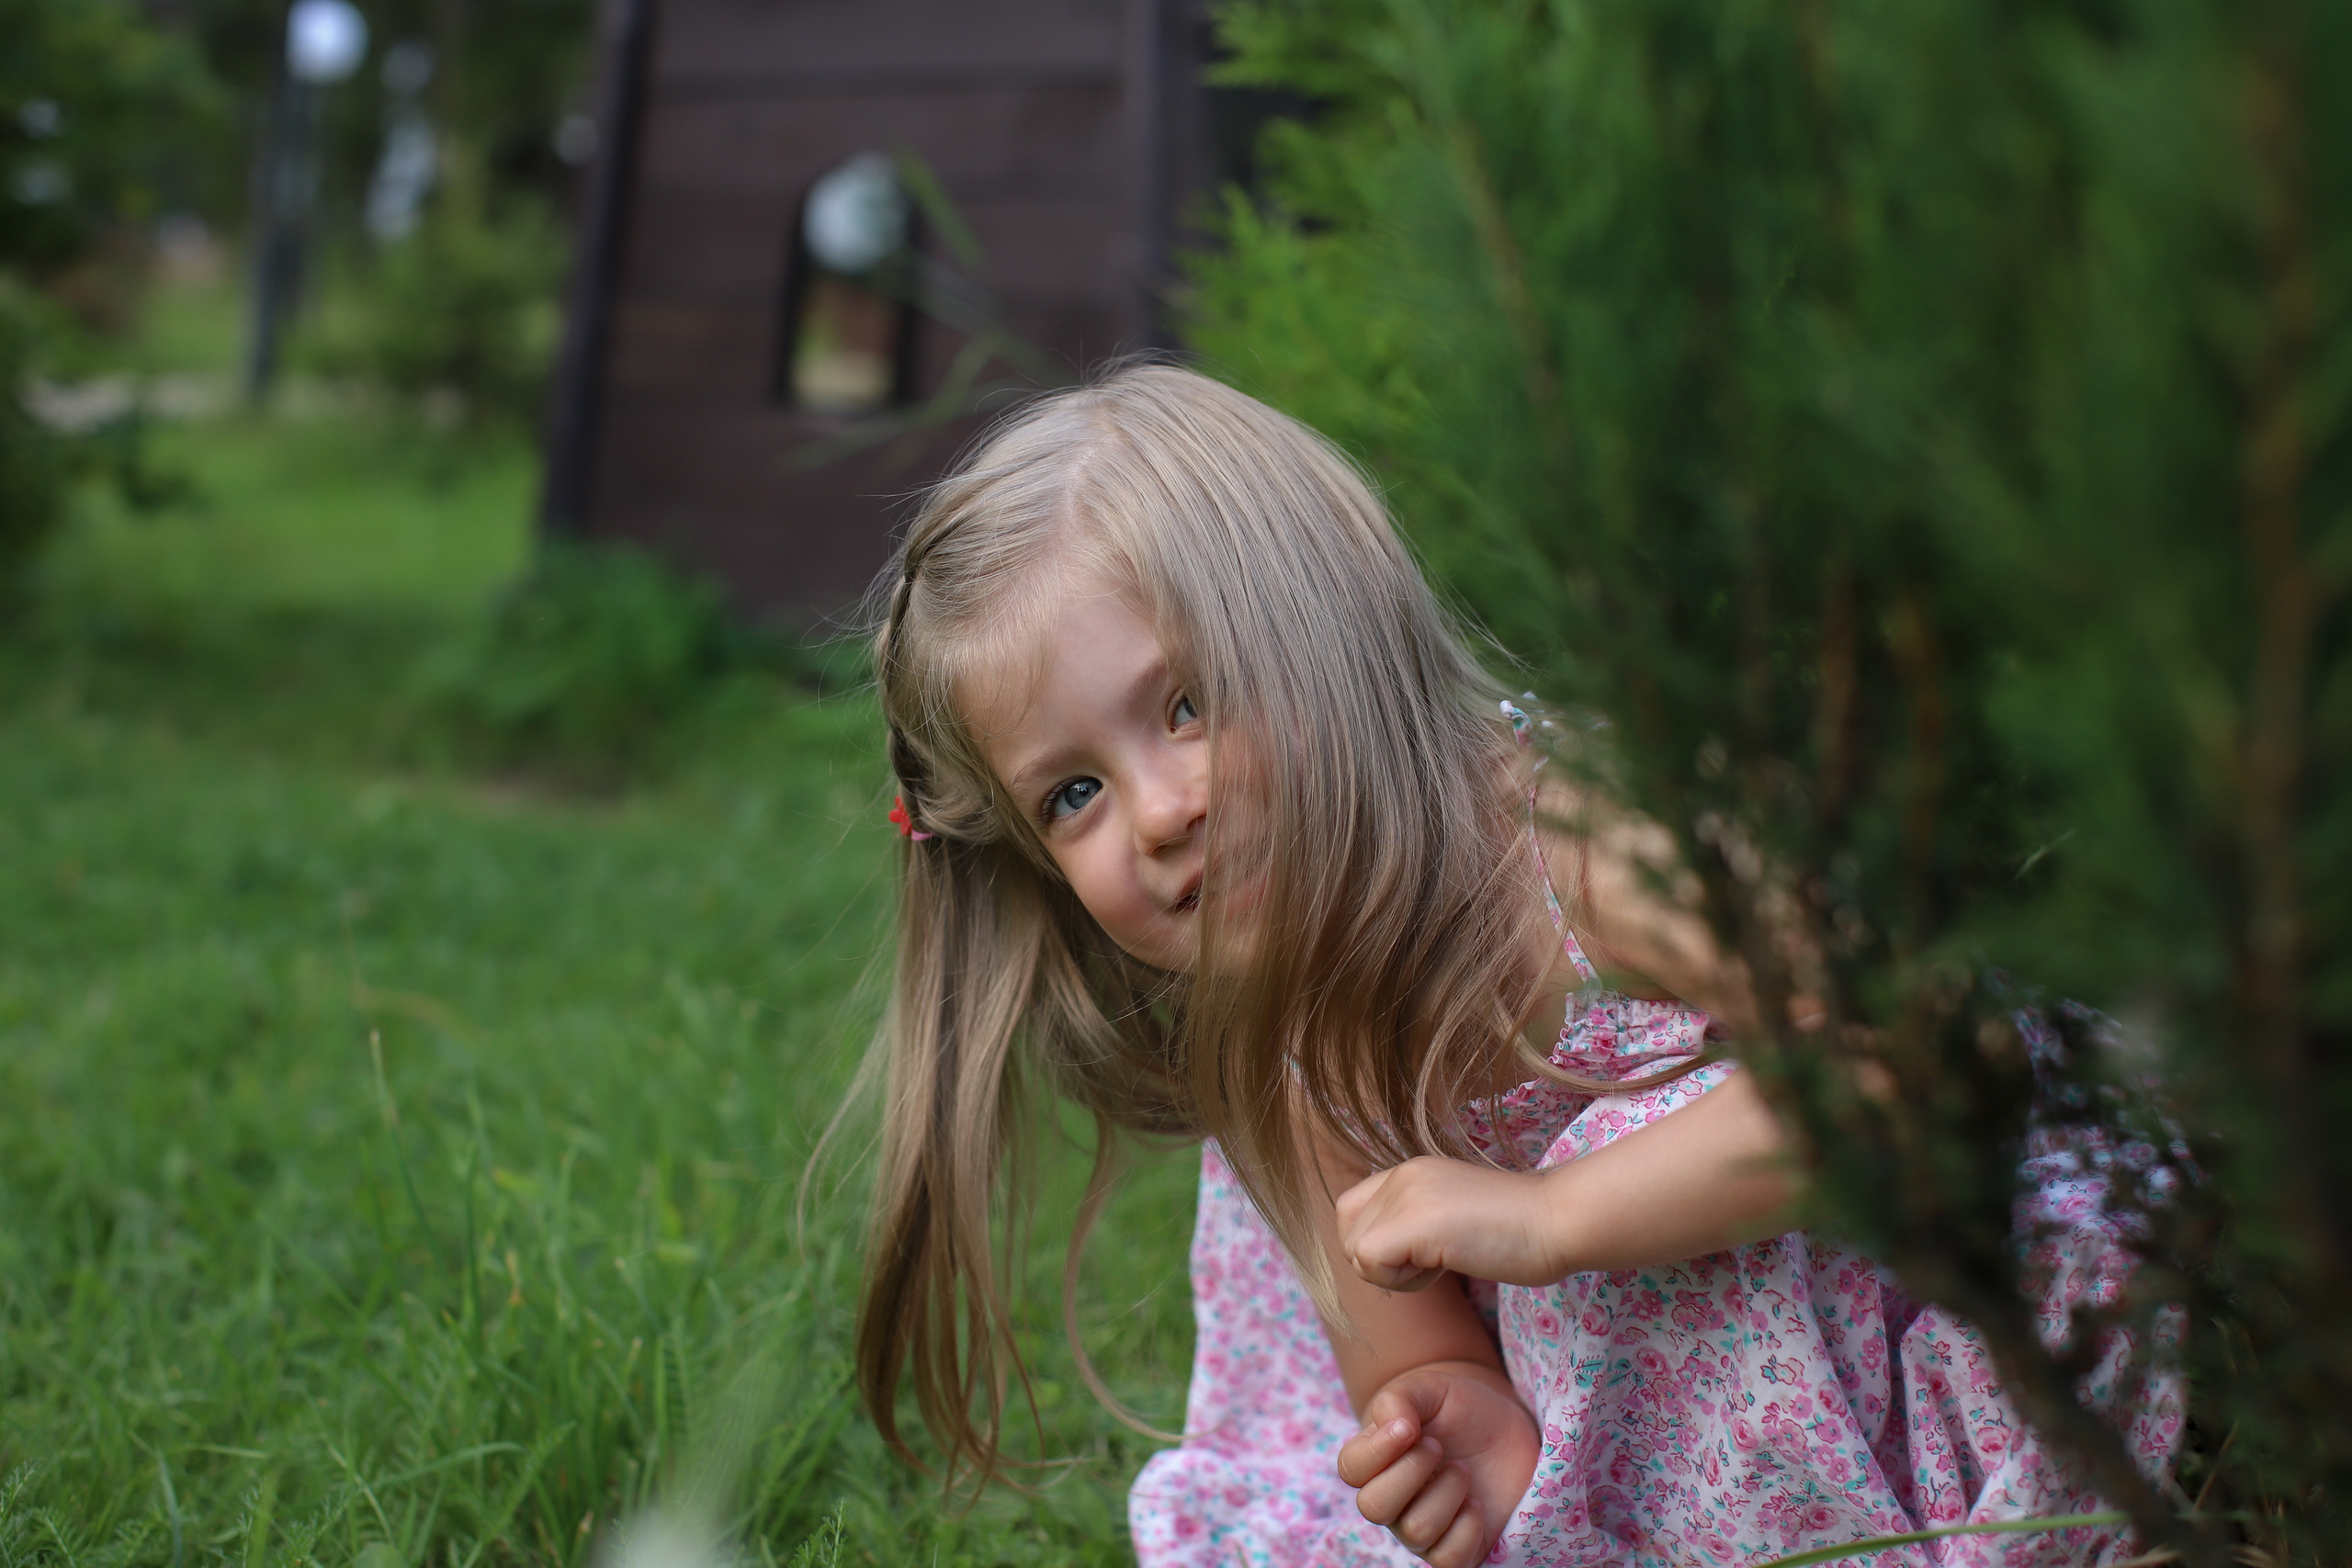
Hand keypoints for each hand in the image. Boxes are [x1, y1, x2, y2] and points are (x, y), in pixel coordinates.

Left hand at [1336, 1156, 1574, 1289]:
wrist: (1558, 1220)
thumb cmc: (1519, 1231)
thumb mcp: (1451, 1216)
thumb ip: (1414, 1223)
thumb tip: (1381, 1254)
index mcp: (1409, 1171)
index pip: (1350, 1211)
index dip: (1374, 1245)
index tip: (1420, 1254)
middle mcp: (1402, 1174)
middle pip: (1347, 1235)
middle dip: (1381, 1264)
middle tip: (1432, 1263)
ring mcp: (1407, 1193)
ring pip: (1356, 1251)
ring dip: (1395, 1274)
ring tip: (1443, 1261)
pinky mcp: (1416, 1220)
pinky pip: (1370, 1261)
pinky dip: (1401, 1280)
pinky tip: (1443, 1267)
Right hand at [1337, 1361, 1538, 1567]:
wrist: (1504, 1430)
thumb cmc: (1458, 1409)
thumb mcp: (1429, 1389)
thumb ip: (1400, 1398)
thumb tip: (1394, 1428)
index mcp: (1375, 1460)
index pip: (1350, 1469)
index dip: (1377, 1450)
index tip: (1409, 1427)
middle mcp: (1392, 1500)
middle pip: (1374, 1507)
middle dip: (1411, 1471)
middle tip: (1437, 1446)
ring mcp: (1422, 1528)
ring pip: (1416, 1531)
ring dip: (1446, 1492)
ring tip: (1463, 1469)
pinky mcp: (1457, 1548)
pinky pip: (1448, 1559)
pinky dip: (1467, 1529)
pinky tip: (1476, 1503)